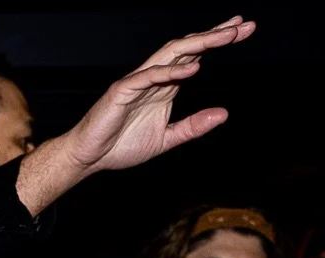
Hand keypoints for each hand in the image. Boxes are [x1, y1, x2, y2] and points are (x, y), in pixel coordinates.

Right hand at [17, 17, 252, 215]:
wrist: (87, 159)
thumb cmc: (119, 148)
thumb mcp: (166, 139)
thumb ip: (193, 127)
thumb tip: (223, 114)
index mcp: (164, 87)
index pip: (195, 56)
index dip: (217, 42)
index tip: (242, 30)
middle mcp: (153, 78)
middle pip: (188, 48)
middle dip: (216, 35)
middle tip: (244, 25)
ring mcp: (137, 82)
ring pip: (171, 54)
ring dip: (199, 43)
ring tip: (225, 36)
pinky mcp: (121, 91)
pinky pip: (148, 76)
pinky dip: (170, 71)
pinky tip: (193, 68)